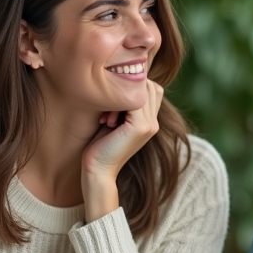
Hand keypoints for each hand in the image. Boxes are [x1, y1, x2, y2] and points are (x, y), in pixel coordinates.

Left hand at [82, 80, 163, 221]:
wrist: (98, 171)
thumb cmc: (100, 146)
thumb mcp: (114, 121)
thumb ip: (122, 106)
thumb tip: (118, 81)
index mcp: (150, 122)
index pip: (151, 88)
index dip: (131, 88)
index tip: (111, 105)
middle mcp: (154, 123)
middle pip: (149, 86)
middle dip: (127, 90)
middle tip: (108, 111)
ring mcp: (150, 125)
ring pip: (142, 91)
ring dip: (120, 98)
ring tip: (107, 118)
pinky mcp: (141, 127)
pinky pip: (134, 101)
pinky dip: (117, 105)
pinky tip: (107, 120)